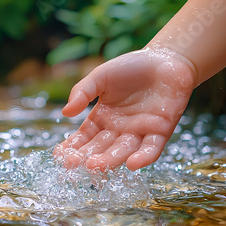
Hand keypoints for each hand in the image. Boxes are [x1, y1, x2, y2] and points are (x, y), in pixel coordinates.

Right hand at [54, 48, 195, 170]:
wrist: (165, 59)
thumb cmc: (131, 67)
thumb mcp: (101, 76)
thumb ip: (83, 92)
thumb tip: (65, 112)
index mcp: (103, 118)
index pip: (85, 137)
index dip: (73, 147)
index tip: (60, 156)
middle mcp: (119, 129)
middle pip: (102, 147)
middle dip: (88, 157)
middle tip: (73, 165)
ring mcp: (140, 132)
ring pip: (123, 150)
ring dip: (110, 159)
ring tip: (95, 166)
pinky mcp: (160, 131)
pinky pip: (152, 148)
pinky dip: (143, 157)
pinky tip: (132, 164)